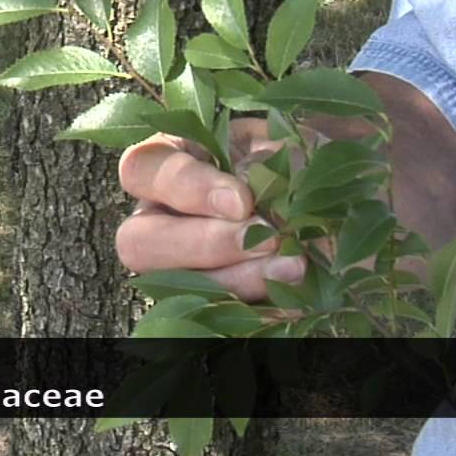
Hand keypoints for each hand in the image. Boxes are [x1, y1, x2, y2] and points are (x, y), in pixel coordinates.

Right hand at [115, 118, 307, 301]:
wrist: (317, 193)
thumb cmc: (287, 156)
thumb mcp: (277, 141)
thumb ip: (260, 157)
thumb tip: (255, 184)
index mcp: (163, 162)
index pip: (143, 169)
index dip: (186, 188)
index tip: (241, 201)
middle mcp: (156, 218)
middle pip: (138, 242)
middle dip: (205, 245)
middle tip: (267, 239)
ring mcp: (174, 264)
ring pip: (172, 287)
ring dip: (237, 280)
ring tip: (292, 266)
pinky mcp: (206, 298)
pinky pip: (213, 314)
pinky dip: (258, 307)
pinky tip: (293, 297)